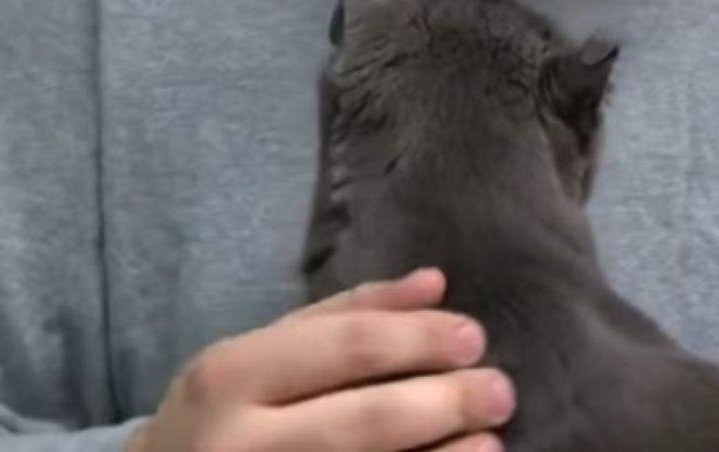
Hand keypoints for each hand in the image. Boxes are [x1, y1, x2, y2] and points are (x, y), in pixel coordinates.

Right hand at [127, 267, 513, 451]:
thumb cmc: (218, 416)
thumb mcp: (258, 354)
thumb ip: (344, 316)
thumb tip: (433, 283)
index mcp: (230, 376)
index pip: (346, 349)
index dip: (421, 340)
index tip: (475, 336)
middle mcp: (238, 444)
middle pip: (366, 421)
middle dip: (445, 402)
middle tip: (500, 390)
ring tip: (492, 442)